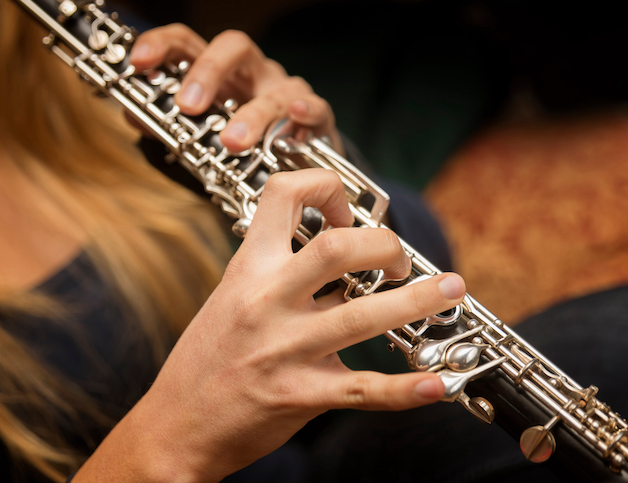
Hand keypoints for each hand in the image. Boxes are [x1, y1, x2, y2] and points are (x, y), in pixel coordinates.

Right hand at [76, 169, 465, 481]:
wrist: (176, 426)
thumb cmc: (206, 358)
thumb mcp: (230, 296)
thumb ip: (276, 270)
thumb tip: (334, 250)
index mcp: (247, 269)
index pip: (283, 195)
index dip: (326, 188)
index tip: (348, 212)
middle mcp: (266, 301)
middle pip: (337, 247)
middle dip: (384, 245)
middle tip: (401, 261)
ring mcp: (283, 349)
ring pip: (363, 316)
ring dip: (418, 300)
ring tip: (451, 289)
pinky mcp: (299, 395)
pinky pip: (363, 390)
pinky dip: (405, 389)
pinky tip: (436, 384)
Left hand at [129, 25, 342, 153]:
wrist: (296, 166)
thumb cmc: (246, 144)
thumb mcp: (204, 134)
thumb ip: (171, 125)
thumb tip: (133, 116)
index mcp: (221, 74)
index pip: (189, 44)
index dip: (162, 46)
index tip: (138, 64)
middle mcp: (254, 74)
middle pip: (234, 47)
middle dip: (208, 72)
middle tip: (189, 106)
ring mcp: (286, 92)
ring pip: (273, 88)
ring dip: (252, 114)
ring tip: (233, 141)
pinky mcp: (318, 117)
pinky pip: (316, 107)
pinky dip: (307, 112)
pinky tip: (296, 119)